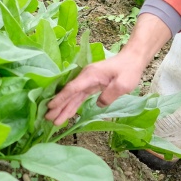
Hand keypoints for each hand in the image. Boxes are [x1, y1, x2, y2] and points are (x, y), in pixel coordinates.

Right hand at [46, 12, 172, 126]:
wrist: (132, 59)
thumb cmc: (129, 70)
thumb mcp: (123, 84)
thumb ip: (109, 95)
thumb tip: (98, 104)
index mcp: (90, 75)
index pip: (72, 88)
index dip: (61, 98)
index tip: (50, 107)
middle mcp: (86, 77)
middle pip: (69, 93)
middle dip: (58, 106)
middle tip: (47, 118)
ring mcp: (88, 80)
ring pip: (73, 96)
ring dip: (64, 108)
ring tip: (54, 121)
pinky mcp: (91, 84)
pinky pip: (79, 96)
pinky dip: (73, 105)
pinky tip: (67, 114)